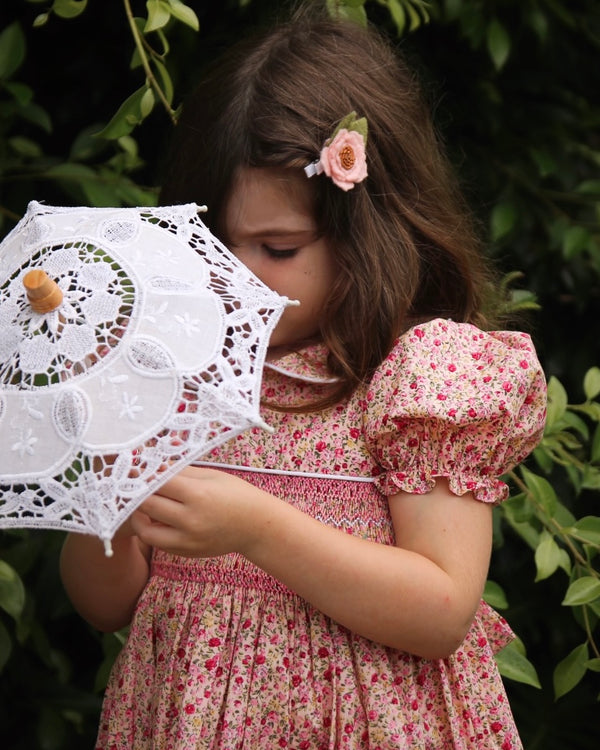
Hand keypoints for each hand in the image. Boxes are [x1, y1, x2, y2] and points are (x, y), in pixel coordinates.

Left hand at [130, 466, 269, 557]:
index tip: (137, 470)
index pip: (157, 483)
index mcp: (198, 494)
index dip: (144, 475)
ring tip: (141, 506)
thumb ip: (180, 472)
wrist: (257, 525)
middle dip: (137, 494)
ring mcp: (188, 539)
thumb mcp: (210, 476)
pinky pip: (158, 543)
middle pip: (147, 505)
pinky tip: (156, 519)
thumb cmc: (236, 494)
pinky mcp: (187, 552)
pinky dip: (152, 531)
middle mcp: (190, 519)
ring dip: (139, 517)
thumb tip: (154, 465)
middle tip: (133, 485)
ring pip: (145, 530)